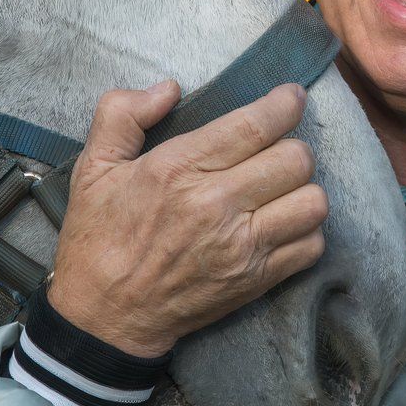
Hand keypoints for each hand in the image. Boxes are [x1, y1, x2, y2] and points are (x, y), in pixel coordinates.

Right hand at [47, 82, 327, 357]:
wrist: (103, 317)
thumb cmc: (98, 238)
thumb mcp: (93, 167)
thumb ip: (123, 114)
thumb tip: (169, 88)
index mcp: (178, 169)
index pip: (255, 125)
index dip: (285, 104)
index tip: (291, 97)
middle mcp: (216, 205)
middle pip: (296, 159)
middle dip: (292, 146)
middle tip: (277, 149)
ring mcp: (241, 246)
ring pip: (312, 201)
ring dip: (303, 189)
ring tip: (283, 188)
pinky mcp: (256, 280)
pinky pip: (311, 246)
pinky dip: (306, 231)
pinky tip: (283, 224)